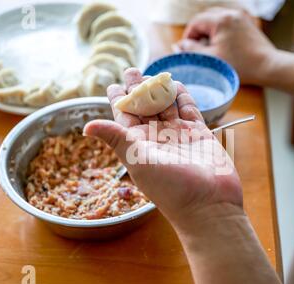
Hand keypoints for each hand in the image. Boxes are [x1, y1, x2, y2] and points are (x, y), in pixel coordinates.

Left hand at [84, 68, 242, 230]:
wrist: (208, 203)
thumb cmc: (171, 187)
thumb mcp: (137, 160)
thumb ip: (116, 138)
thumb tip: (86, 127)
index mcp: (138, 144)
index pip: (124, 117)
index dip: (119, 100)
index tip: (114, 85)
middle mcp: (157, 138)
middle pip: (145, 107)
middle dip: (138, 89)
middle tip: (132, 70)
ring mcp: (179, 135)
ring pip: (166, 106)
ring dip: (159, 89)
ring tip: (153, 74)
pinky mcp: (199, 134)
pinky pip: (189, 109)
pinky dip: (183, 96)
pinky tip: (177, 85)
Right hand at [177, 7, 277, 84]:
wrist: (267, 66)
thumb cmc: (241, 65)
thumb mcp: (212, 58)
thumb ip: (193, 50)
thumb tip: (179, 45)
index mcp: (220, 20)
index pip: (196, 22)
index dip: (188, 36)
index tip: (186, 49)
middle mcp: (231, 14)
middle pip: (206, 17)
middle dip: (198, 31)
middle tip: (195, 48)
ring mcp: (240, 17)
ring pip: (217, 18)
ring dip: (209, 30)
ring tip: (208, 46)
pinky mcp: (247, 23)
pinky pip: (228, 21)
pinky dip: (220, 30)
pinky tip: (221, 44)